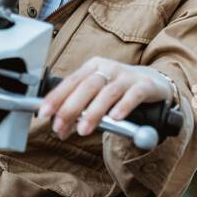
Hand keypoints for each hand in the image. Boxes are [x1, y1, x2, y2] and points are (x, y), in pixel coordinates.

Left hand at [37, 57, 172, 138]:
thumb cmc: (119, 90)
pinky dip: (123, 106)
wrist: (153, 82)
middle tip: (60, 128)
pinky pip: (133, 95)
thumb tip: (58, 125)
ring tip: (83, 130)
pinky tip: (115, 118)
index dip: (56, 97)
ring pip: (108, 92)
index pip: (71, 81)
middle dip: (71, 108)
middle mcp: (109, 68)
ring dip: (93, 112)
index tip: (44, 113)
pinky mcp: (145, 85)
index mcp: (93, 66)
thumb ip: (79, 106)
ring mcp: (128, 76)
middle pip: (87, 86)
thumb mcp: (97, 93)